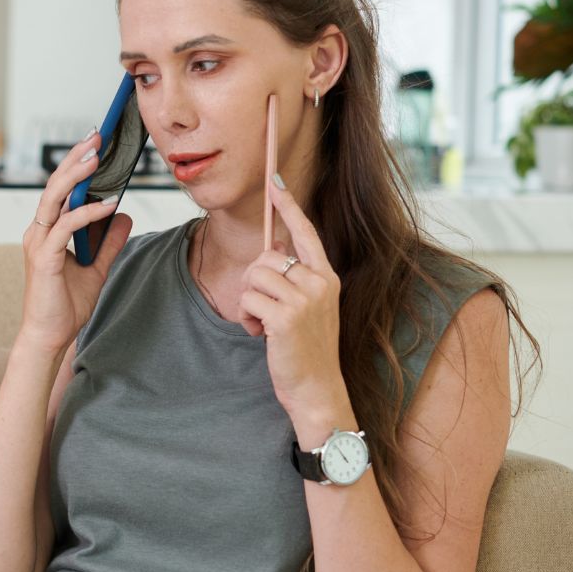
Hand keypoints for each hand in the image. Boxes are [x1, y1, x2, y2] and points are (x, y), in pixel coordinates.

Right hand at [19, 130, 132, 353]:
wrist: (50, 336)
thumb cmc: (66, 304)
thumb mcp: (97, 268)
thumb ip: (109, 242)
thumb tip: (125, 216)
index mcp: (47, 230)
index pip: (60, 189)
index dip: (75, 164)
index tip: (95, 143)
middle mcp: (39, 232)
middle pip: (54, 185)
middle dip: (75, 158)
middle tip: (96, 136)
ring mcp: (39, 243)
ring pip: (54, 199)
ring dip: (76, 175)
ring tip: (96, 157)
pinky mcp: (45, 258)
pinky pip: (66, 227)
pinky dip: (87, 213)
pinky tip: (108, 204)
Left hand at [236, 177, 345, 418]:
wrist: (317, 389)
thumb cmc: (308, 349)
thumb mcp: (308, 307)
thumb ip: (294, 277)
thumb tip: (272, 243)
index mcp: (327, 277)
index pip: (305, 233)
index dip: (289, 206)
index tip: (276, 182)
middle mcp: (319, 283)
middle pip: (266, 256)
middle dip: (254, 280)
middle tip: (263, 308)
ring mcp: (304, 299)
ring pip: (254, 275)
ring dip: (248, 300)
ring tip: (263, 323)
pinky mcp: (286, 317)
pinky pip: (247, 299)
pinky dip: (246, 317)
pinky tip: (261, 335)